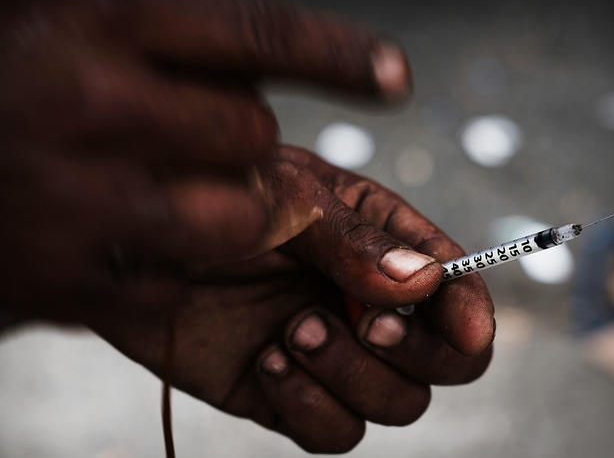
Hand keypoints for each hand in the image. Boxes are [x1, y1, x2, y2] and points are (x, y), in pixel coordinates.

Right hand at [0, 0, 409, 320]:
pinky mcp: (69, 278)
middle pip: (252, 134)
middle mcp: (90, 101)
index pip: (257, 35)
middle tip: (199, 136)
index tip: (395, 77)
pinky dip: (172, 261)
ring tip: (171, 187)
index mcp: (104, 18)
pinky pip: (180, 278)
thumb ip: (176, 30)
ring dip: (229, 207)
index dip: (338, 56)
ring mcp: (78, 199)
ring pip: (237, 218)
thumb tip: (265, 55)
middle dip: (244, 140)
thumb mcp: (81, 15)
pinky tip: (122, 231)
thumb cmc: (17, 73)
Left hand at [92, 147, 494, 452]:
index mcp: (381, 243)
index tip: (465, 328)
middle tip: (366, 321)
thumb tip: (428, 283)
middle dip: (413, 351)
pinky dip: (311, 408)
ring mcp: (331, 352)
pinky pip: (334, 433)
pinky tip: (268, 360)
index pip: (456, 286)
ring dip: (354, 376)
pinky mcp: (288, 393)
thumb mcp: (287, 200)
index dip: (471, 312)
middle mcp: (365, 301)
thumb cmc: (206, 196)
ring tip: (294, 329)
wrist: (127, 244)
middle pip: (443, 362)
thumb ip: (358, 243)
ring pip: (395, 404)